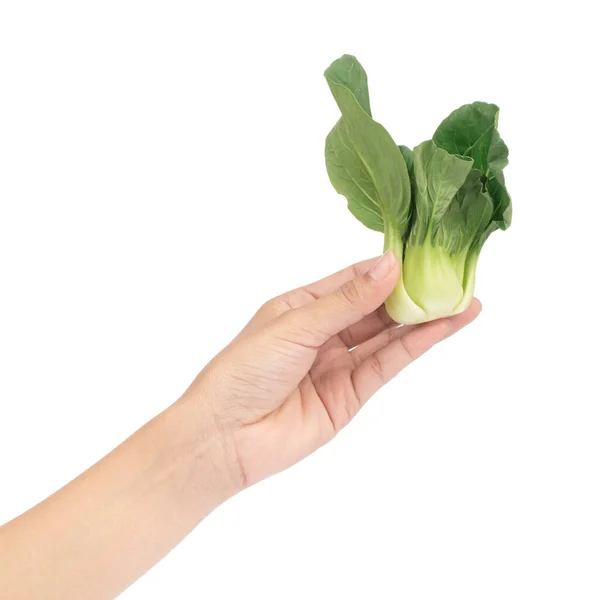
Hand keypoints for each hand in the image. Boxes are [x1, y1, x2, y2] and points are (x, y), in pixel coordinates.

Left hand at [181, 251, 480, 488]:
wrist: (224, 437)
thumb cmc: (244, 370)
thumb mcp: (295, 325)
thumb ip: (346, 301)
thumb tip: (389, 266)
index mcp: (302, 306)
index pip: (352, 280)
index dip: (386, 268)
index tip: (423, 252)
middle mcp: (323, 332)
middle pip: (375, 308)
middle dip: (412, 293)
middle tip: (453, 276)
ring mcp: (338, 365)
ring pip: (388, 336)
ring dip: (424, 320)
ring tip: (463, 301)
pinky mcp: (350, 396)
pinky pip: (386, 365)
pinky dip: (414, 347)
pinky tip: (441, 328)